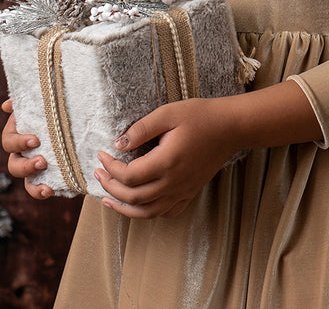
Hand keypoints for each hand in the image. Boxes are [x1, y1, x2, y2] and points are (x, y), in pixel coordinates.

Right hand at [1, 97, 53, 199]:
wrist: (79, 116)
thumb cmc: (57, 104)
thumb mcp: (46, 99)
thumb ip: (30, 98)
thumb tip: (8, 105)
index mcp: (19, 133)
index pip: (9, 141)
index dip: (19, 142)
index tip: (36, 140)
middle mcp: (23, 152)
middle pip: (14, 166)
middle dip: (26, 166)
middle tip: (42, 162)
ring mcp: (35, 166)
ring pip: (26, 182)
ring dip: (33, 186)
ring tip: (48, 187)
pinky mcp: (48, 175)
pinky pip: (40, 189)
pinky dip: (43, 192)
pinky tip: (52, 191)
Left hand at [94, 97, 236, 219]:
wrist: (230, 127)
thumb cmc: (200, 116)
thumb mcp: (168, 113)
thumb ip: (141, 129)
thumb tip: (118, 144)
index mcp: (166, 162)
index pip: (129, 176)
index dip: (110, 168)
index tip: (102, 155)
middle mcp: (174, 182)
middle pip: (134, 197)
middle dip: (110, 187)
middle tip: (98, 173)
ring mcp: (183, 190)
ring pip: (148, 212)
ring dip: (124, 209)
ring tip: (108, 200)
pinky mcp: (190, 192)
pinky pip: (167, 212)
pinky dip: (149, 213)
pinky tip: (139, 205)